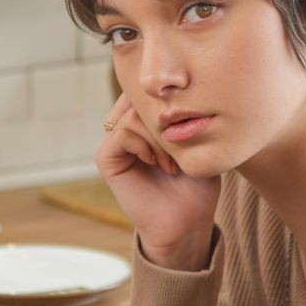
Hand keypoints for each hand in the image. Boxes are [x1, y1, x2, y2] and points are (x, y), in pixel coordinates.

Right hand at [97, 93, 220, 269]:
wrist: (187, 221)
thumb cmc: (198, 183)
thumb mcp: (199, 140)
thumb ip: (187, 112)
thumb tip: (183, 83)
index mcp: (146, 120)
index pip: (150, 89)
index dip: (170, 100)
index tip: (190, 125)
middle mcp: (126, 127)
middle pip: (140, 97)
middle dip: (165, 119)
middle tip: (182, 146)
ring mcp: (114, 141)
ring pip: (133, 114)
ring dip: (159, 136)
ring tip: (173, 162)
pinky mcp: (106, 157)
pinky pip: (122, 132)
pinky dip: (145, 145)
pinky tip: (158, 163)